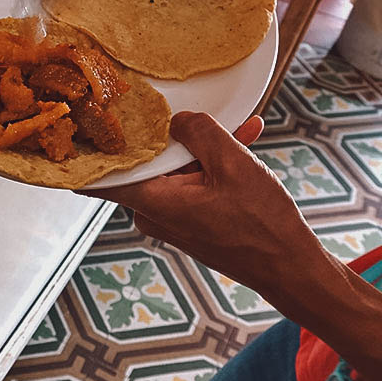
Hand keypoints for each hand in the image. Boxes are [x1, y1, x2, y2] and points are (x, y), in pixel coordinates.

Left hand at [90, 111, 339, 313]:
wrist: (289, 267)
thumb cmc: (262, 224)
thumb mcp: (233, 164)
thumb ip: (200, 133)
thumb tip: (178, 120)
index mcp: (153, 202)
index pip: (102, 176)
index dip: (95, 147)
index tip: (92, 122)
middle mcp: (154, 213)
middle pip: (149, 163)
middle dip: (174, 136)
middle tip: (192, 113)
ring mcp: (172, 218)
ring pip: (178, 170)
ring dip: (204, 149)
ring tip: (237, 129)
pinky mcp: (190, 221)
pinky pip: (194, 184)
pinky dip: (213, 166)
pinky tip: (243, 142)